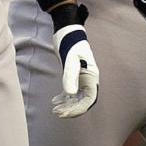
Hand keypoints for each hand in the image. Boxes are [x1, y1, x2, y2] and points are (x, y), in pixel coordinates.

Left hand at [49, 3, 98, 117]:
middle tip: (57, 112)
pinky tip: (55, 100)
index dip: (78, 109)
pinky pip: (72, 92)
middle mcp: (89, 79)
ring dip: (67, 105)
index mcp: (91, 77)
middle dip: (71, 109)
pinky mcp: (75, 76)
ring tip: (54, 108)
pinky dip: (64, 98)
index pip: (88, 99)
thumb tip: (69, 94)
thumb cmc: (71, 43)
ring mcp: (82, 78)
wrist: (67, 32)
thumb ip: (70, 75)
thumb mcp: (70, 59)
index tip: (65, 113)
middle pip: (83, 101)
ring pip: (77, 98)